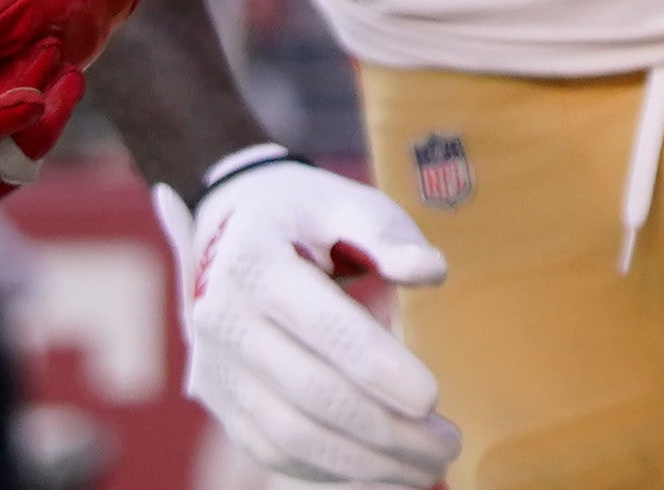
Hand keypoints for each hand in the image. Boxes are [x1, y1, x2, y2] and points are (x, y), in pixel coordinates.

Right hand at [156, 156, 459, 485]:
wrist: (227, 230)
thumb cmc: (304, 214)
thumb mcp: (344, 200)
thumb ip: (387, 233)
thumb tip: (432, 271)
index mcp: (253, 261)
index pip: (321, 326)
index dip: (377, 367)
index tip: (432, 398)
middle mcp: (222, 320)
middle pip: (309, 392)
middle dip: (384, 428)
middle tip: (448, 444)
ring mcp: (215, 368)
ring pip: (290, 435)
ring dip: (363, 461)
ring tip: (427, 467)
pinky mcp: (220, 401)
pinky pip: (273, 449)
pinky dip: (330, 468)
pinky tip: (383, 469)